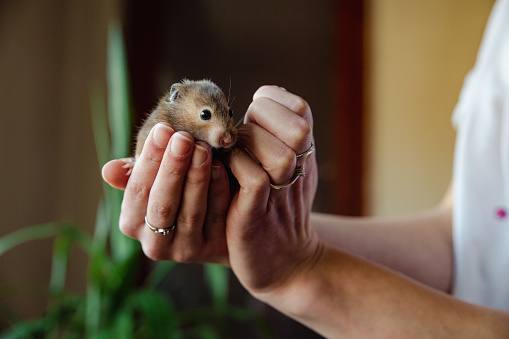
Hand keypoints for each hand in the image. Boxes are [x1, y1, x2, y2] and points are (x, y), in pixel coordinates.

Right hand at [102, 123, 230, 264]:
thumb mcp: (154, 183)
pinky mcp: (213, 250)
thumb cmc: (177, 194)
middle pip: (162, 205)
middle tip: (183, 137)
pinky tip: (221, 167)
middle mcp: (155, 244)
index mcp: (132, 224)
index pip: (137, 191)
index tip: (163, 129)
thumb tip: (108, 170)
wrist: (217, 227)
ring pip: (190, 213)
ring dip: (196, 177)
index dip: (149, 159)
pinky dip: (218, 191)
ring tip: (203, 148)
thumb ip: (135, 175)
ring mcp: (185, 250)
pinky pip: (216, 218)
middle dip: (172, 168)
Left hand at [225, 86, 320, 293]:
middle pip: (297, 128)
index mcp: (304, 153)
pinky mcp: (259, 214)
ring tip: (229, 150)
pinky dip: (236, 167)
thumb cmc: (274, 207)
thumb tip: (268, 95)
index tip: (254, 112)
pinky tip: (223, 169)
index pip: (300, 108)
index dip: (273, 101)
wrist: (284, 261)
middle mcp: (300, 170)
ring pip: (280, 155)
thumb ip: (279, 134)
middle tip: (240, 132)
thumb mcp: (286, 167)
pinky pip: (254, 179)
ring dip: (247, 143)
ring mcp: (283, 193)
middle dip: (261, 120)